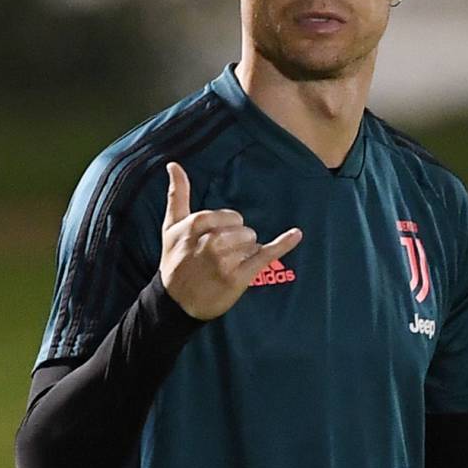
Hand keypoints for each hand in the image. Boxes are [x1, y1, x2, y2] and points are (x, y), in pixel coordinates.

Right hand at [158, 161, 301, 319]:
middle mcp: (210, 242)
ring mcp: (225, 261)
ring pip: (253, 242)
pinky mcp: (239, 277)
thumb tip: (174, 164)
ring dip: (246, 252)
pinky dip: (283, 244)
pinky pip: (265, 255)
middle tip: (219, 256)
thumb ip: (177, 194)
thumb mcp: (171, 227)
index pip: (230, 216)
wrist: (177, 303)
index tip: (216, 238)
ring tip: (228, 265)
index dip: (228, 226)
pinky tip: (297, 234)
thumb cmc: (175, 261)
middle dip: (237, 240)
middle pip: (244, 228)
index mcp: (195, 226)